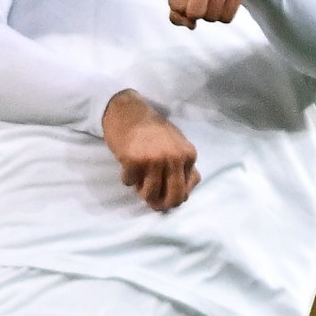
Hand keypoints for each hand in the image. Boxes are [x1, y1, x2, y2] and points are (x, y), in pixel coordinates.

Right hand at [102, 90, 198, 211]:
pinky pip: (129, 183)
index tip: (162, 194)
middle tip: (150, 201)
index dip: (172, 198)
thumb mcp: (176, 146)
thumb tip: (185, 194)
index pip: (186, 191)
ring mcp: (154, 159)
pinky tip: (127, 164)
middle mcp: (174, 158)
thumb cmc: (152, 131)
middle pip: (173, 198)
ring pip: (149, 194)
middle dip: (160, 204)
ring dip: (140, 190)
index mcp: (188, 155)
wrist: (128, 111)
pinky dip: (126, 177)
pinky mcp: (134, 160)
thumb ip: (184, 167)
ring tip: (138, 177)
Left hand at [165, 0, 256, 27]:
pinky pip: (228, 15)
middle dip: (196, 15)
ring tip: (213, 1)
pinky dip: (224, 16)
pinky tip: (224, 3)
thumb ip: (177, 1)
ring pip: (212, 16)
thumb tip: (188, 25)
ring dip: (211, 15)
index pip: (176, 4)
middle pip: (194, 12)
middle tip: (201, 5)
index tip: (186, 6)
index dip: (180, 12)